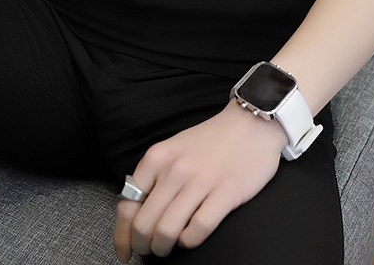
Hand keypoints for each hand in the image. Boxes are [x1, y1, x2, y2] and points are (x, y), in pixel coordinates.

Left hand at [113, 100, 286, 261]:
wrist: (251, 123)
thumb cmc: (212, 140)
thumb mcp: (174, 150)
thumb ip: (154, 176)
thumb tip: (135, 211)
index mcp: (158, 157)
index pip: (128, 203)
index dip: (122, 234)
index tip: (124, 249)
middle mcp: (175, 169)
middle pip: (144, 224)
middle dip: (143, 245)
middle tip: (150, 249)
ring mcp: (200, 181)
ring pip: (166, 231)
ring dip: (163, 248)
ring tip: (169, 246)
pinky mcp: (226, 193)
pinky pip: (197, 230)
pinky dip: (189, 241)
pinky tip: (191, 235)